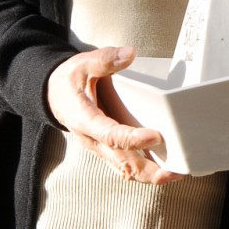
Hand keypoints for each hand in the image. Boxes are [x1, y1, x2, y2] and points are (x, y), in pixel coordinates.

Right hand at [46, 45, 182, 184]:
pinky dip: (142, 170)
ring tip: (175, 174)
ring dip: (148, 174)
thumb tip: (129, 54)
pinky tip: (162, 169)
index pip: (110, 134)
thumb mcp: (83, 64)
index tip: (155, 136)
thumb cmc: (69, 80)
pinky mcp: (106, 148)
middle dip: (147, 169)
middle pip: (120, 161)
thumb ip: (105, 59)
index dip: (132, 139)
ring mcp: (99, 146)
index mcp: (84, 119)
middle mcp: (92, 139)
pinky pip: (124, 164)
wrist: (52, 94)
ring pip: (124, 168)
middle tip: (173, 170)